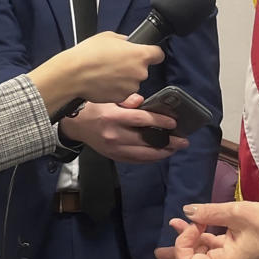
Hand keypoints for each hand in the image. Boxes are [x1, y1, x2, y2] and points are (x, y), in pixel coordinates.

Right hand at [28, 32, 164, 113]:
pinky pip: (123, 91)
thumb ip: (124, 41)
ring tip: (107, 72)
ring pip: (133, 81)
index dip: (152, 53)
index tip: (147, 53)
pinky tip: (104, 82)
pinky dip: (116, 88)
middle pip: (143, 68)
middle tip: (116, 62)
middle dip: (132, 66)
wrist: (74, 74)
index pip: (158, 54)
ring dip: (124, 78)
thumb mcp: (109, 36)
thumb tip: (128, 43)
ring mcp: (132, 87)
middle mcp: (140, 72)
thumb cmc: (89, 54)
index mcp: (140, 54)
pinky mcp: (122, 98)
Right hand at [60, 95, 187, 162]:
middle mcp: (114, 135)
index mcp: (113, 117)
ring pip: (143, 155)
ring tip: (175, 149)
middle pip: (146, 141)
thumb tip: (142, 102)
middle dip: (167, 142)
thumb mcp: (107, 98)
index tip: (174, 123)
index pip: (141, 120)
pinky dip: (149, 159)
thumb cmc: (93, 107)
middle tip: (183, 141)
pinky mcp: (113, 157)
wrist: (74, 125)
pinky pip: (135, 160)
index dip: (160, 122)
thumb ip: (126, 100)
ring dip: (161, 153)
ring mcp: (114, 149)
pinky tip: (160, 154)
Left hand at [159, 202, 258, 258]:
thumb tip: (186, 211)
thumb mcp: (239, 213)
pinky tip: (188, 223)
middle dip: (177, 249)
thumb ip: (210, 212)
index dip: (183, 244)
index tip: (196, 224)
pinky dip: (197, 238)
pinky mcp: (226, 257)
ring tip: (176, 222)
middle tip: (174, 230)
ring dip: (185, 241)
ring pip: (196, 258)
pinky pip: (206, 250)